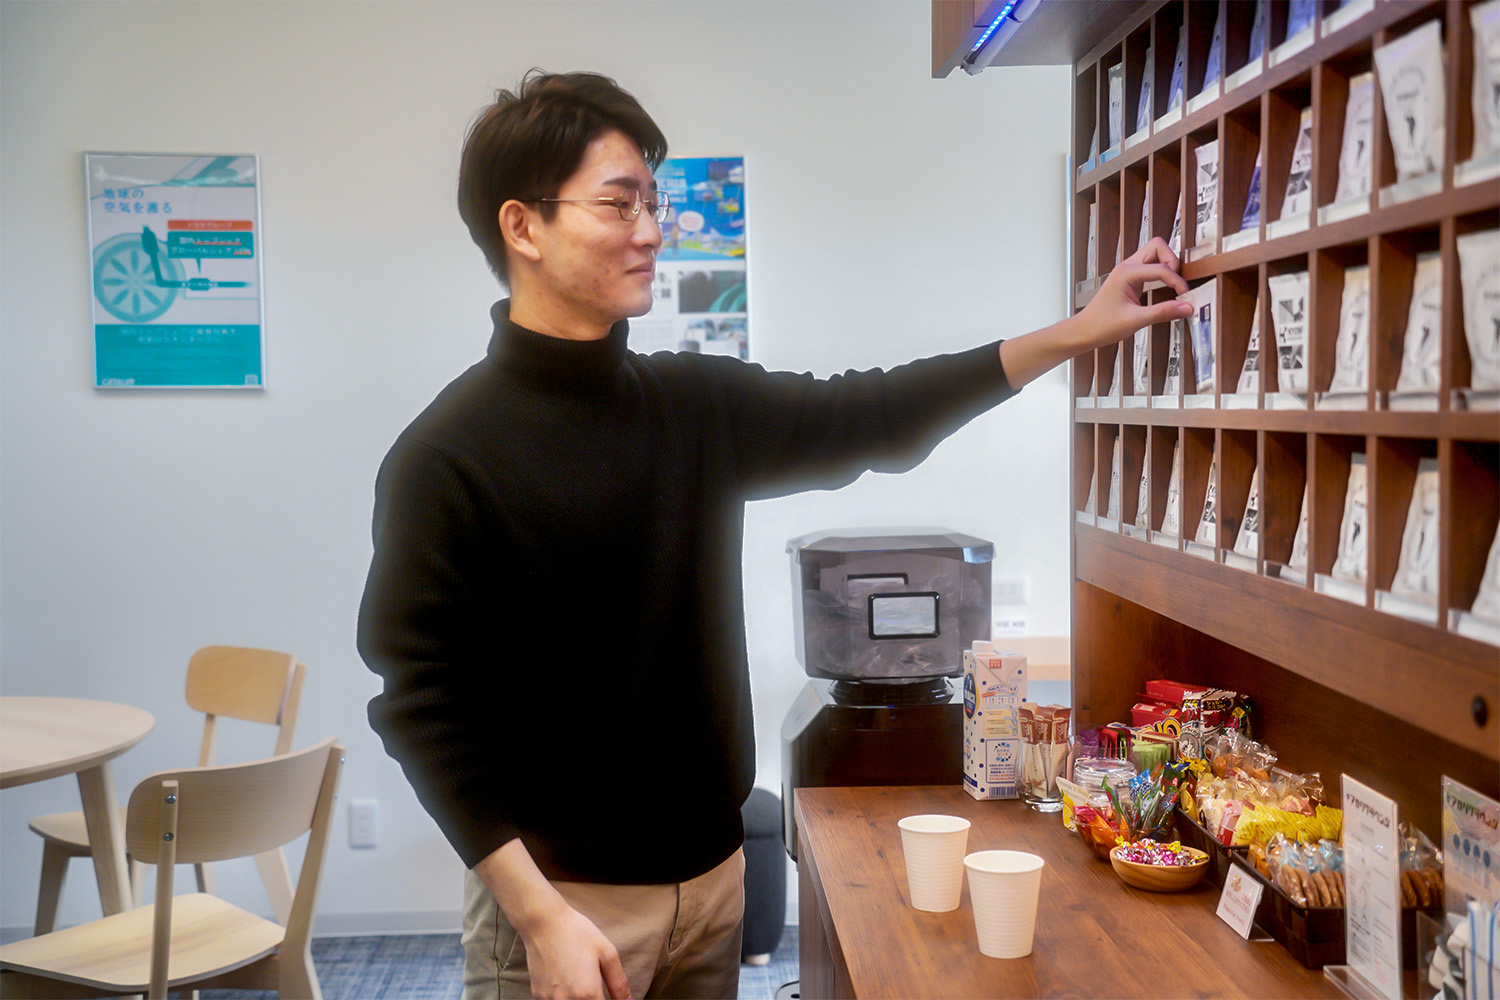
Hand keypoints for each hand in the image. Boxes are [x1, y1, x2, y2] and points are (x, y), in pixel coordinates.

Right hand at [473, 840, 631, 999]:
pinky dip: (563, 996)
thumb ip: (619, 983)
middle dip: (593, 998)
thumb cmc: (577, 933)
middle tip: (593, 982)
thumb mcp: (607, 953)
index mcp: (588, 993)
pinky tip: (565, 979)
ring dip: (577, 998)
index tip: (606, 993)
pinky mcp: (538, 995)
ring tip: (578, 978)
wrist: (544, 922)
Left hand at [1075, 236, 1191, 347]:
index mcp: (1126, 273)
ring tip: (1174, 285)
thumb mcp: (1135, 320)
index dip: (1177, 281)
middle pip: (1157, 246)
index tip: (1185, 296)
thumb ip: (1163, 312)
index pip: (1161, 268)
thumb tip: (1186, 308)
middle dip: (1172, 261)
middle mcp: (1126, 267)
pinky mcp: (1129, 279)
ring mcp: (1127, 272)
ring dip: (1167, 265)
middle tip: (1178, 282)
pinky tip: (1166, 287)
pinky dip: (1161, 273)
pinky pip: (1149, 267)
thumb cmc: (1101, 325)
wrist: (1084, 331)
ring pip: (1154, 254)